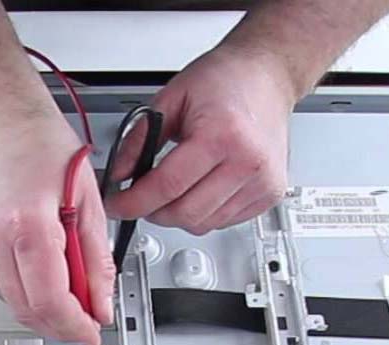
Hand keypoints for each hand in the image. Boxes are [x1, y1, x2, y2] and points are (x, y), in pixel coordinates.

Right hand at [0, 110, 113, 344]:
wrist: (1, 127)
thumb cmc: (44, 152)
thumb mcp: (89, 204)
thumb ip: (98, 263)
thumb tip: (101, 308)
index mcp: (27, 225)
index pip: (50, 302)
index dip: (74, 327)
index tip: (91, 332)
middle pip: (30, 312)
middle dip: (62, 323)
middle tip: (84, 317)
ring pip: (15, 305)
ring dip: (44, 306)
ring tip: (62, 277)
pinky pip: (0, 290)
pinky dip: (24, 289)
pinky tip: (35, 264)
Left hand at [105, 44, 295, 234]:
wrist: (267, 76)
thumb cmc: (225, 80)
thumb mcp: (172, 98)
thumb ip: (139, 138)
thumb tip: (119, 174)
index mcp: (221, 134)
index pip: (168, 186)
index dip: (135, 202)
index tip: (118, 206)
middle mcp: (247, 162)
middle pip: (186, 213)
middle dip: (155, 212)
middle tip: (142, 199)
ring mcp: (262, 182)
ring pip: (204, 224)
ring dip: (179, 215)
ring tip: (173, 191)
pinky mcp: (269, 195)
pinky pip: (224, 222)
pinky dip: (203, 214)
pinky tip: (199, 192)